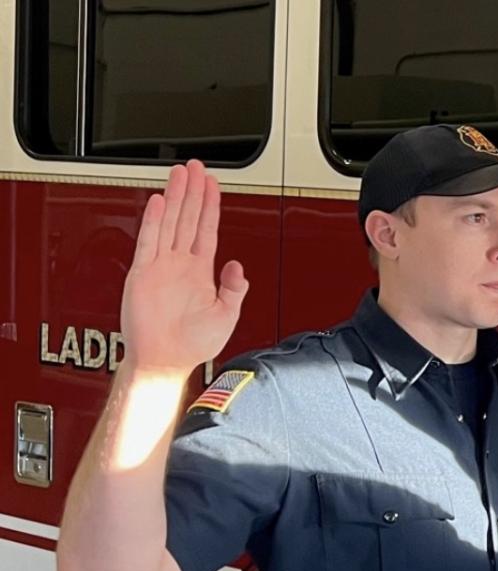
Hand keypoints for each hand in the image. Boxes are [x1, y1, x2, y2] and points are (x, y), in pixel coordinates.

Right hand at [120, 160, 248, 375]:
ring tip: (180, 174)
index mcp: (200, 272)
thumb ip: (234, 289)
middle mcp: (180, 265)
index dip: (210, 207)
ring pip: (170, 222)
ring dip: (176, 198)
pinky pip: (149, 241)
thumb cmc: (192, 344)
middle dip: (193, 192)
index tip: (213, 186)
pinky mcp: (143, 273)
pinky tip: (161, 202)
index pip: (207, 230)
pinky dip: (155, 221)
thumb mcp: (226, 315)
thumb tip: (239, 267)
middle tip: (196, 167)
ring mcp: (161, 266)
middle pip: (188, 218)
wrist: (165, 360)